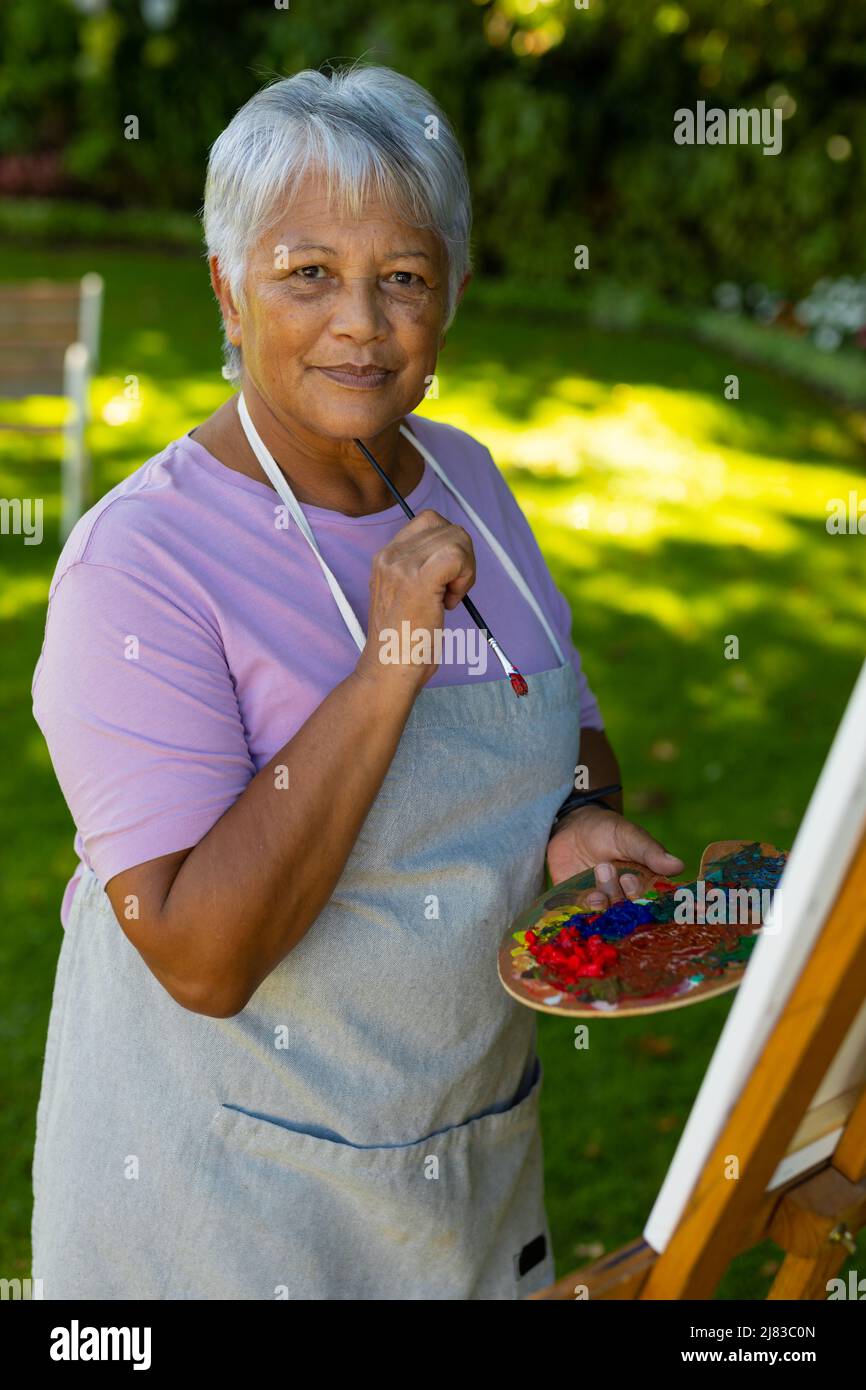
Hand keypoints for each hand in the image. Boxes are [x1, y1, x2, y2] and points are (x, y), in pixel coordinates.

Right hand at [355, 509, 475, 695]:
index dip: (448, 546)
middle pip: (449, 527)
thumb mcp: (405, 593)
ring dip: (465, 570)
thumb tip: (457, 551)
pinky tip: (451, 601)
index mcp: (385, 556)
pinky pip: (457, 556)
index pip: (430, 521)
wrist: (389, 668)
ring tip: (448, 598)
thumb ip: (420, 568)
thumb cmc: (404, 640)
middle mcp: (390, 555)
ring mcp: (402, 565)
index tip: (443, 579)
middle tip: (449, 592)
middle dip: (462, 558)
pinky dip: (465, 577)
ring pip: (457, 539)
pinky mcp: (419, 580)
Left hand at [546, 805, 684, 907]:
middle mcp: (625, 898)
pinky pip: (585, 915)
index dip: (639, 893)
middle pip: (627, 910)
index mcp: (644, 883)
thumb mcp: (629, 836)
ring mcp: (604, 903)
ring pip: (608, 913)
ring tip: (600, 869)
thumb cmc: (608, 830)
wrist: (573, 827)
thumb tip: (679, 866)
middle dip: (619, 893)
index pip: (650, 899)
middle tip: (610, 869)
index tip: (629, 878)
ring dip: (603, 898)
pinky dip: (587, 908)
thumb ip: (650, 852)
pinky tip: (588, 895)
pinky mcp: (581, 905)